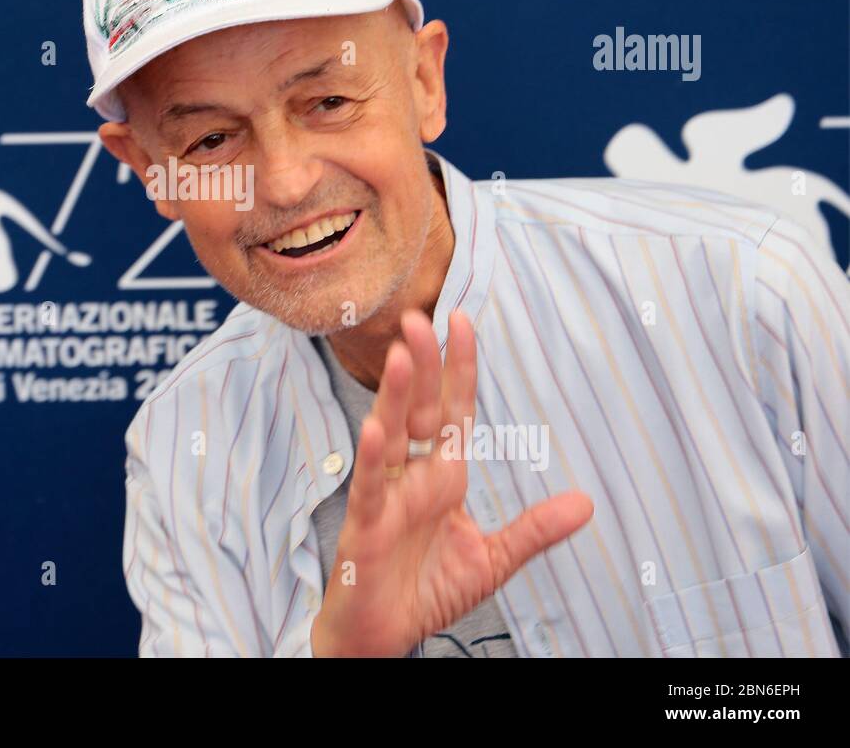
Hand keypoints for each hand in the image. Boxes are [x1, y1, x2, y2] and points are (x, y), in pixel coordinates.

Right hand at [310, 308, 592, 656]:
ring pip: (391, 435)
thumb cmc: (426, 591)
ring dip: (395, 396)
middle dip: (422, 364)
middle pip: (419, 409)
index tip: (464, 322)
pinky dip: (374, 460)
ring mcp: (388, 496)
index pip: (453, 410)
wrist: (384, 636)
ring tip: (403, 356)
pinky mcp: (366, 525)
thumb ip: (534, 530)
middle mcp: (414, 476)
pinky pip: (371, 487)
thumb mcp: (492, 560)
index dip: (459, 368)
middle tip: (420, 318)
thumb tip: (586, 503)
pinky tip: (377, 432)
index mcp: (444, 476)